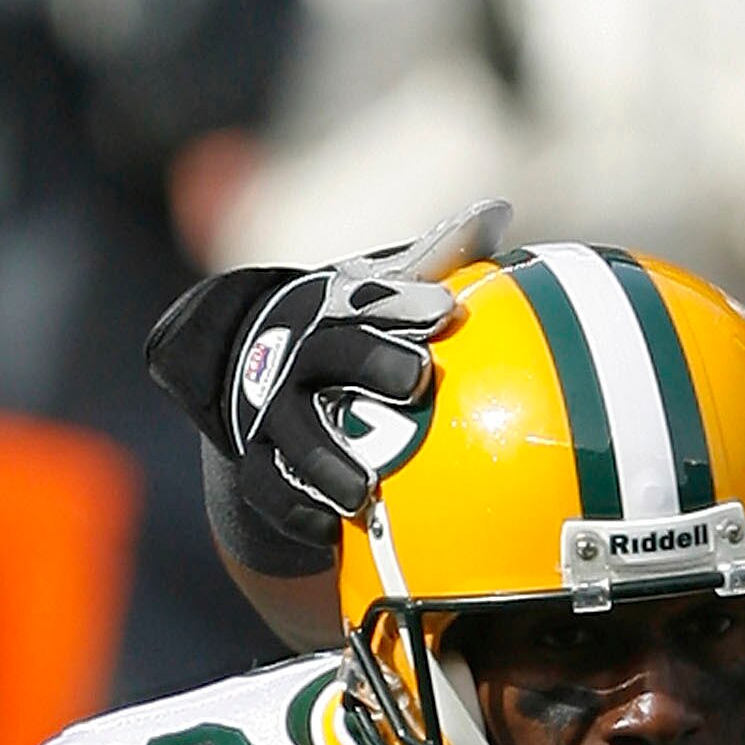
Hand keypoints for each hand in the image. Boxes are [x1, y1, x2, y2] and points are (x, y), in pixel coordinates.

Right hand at [145, 202, 510, 546]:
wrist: (248, 364)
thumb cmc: (344, 330)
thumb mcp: (377, 290)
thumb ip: (433, 261)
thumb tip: (496, 210)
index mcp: (334, 309)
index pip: (369, 297)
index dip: (402, 301)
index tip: (443, 309)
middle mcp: (298, 355)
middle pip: (332, 355)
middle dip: (371, 362)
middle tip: (416, 378)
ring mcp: (272, 411)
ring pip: (295, 434)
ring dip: (327, 460)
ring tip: (361, 490)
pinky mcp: (256, 462)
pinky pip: (269, 490)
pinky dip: (297, 512)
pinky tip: (329, 534)